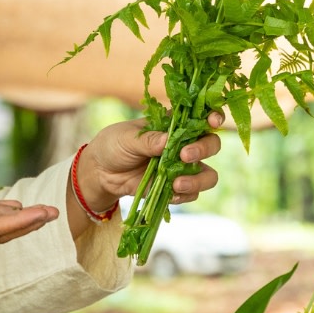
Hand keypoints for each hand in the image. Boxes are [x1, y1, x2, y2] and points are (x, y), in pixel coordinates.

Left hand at [78, 112, 225, 211]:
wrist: (100, 173)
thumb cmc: (113, 146)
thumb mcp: (126, 138)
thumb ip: (148, 140)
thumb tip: (168, 140)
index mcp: (173, 124)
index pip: (201, 117)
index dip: (213, 117)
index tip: (212, 121)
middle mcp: (183, 144)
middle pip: (211, 145)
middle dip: (203, 149)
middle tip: (184, 156)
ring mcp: (181, 168)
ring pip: (207, 174)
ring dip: (197, 180)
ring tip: (177, 183)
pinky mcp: (175, 187)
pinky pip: (192, 194)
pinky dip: (185, 195)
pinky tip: (170, 194)